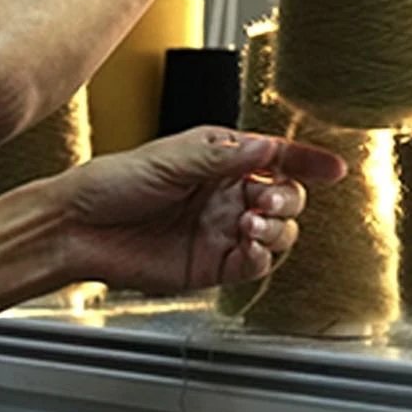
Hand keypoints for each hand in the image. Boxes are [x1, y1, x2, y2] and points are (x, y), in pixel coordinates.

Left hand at [48, 126, 345, 294]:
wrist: (78, 226)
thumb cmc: (112, 184)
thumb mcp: (171, 158)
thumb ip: (224, 155)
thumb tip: (270, 147)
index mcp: (217, 160)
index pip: (275, 158)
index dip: (306, 161)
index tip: (333, 168)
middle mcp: (224, 195)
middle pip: (284, 196)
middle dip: (287, 195)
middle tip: (266, 198)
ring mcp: (220, 231)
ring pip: (277, 231)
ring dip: (278, 226)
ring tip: (251, 222)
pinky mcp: (211, 265)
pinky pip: (254, 264)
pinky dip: (262, 256)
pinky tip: (250, 245)